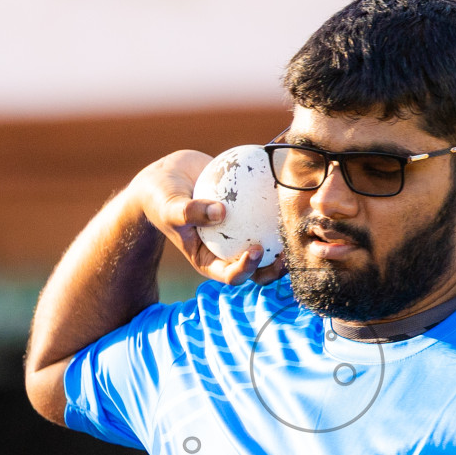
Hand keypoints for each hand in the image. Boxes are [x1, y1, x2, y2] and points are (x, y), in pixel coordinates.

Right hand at [129, 152, 286, 286]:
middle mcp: (228, 251)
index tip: (255, 250)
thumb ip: (190, 212)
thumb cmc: (161, 198)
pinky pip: (265, 213)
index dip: (247, 270)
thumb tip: (221, 212)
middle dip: (274, 267)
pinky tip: (287, 192)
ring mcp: (240, 234)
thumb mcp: (170, 207)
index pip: (232, 276)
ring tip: (294, 228)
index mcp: (210, 261)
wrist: (166, 178)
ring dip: (283, 242)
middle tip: (285, 250)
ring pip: (268, 244)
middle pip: (257, 268)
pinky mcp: (248, 214)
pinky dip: (276, 206)